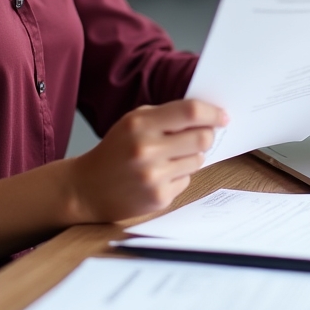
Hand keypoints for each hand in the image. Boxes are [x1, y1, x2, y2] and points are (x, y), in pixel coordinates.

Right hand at [67, 99, 227, 222]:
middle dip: (207, 135)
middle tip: (202, 135)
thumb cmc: (115, 150)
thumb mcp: (133, 122)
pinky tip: (159, 175)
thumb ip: (166, 115)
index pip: (190, 112)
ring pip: (198, 160)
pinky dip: (179, 175)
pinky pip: (187, 180)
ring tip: (170, 157)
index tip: (223, 115)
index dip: (212, 112)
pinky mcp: (158, 197)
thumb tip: (206, 115)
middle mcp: (147, 149)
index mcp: (140, 124)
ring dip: (192, 156)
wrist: (85, 189)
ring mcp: (153, 176)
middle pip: (202, 138)